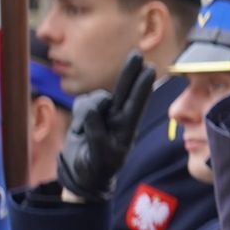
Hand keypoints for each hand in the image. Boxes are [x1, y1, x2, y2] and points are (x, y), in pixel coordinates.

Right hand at [57, 53, 154, 201]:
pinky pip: (83, 103)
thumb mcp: (99, 157)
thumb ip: (97, 134)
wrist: (81, 175)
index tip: (150, 69)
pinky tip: (80, 129)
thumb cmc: (97, 169)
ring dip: (89, 110)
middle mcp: (118, 118)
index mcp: (127, 130)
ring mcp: (104, 114)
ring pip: (97, 98)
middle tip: (137, 55)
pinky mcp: (88, 113)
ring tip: (85, 133)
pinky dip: (80, 113)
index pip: (136, 104)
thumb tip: (94, 109)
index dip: (142, 87)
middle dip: (130, 73)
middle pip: (125, 91)